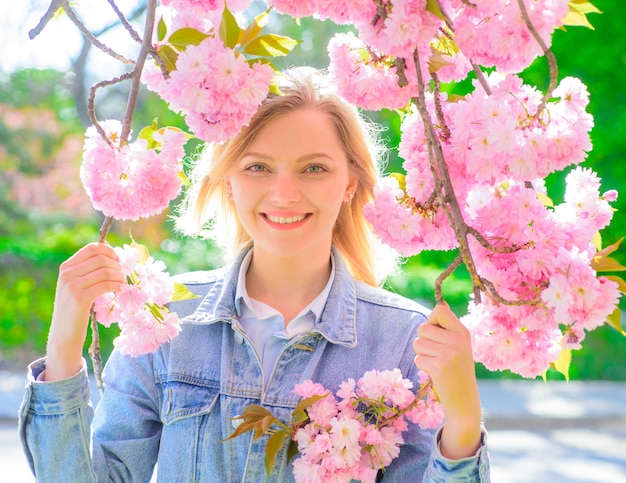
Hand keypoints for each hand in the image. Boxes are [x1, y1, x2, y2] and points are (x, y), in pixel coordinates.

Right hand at [45, 243, 123, 380]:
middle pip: (102, 258)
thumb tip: (113, 254)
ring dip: (119, 276)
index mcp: (66, 267)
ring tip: (122, 284)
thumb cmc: (75, 309)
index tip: (118, 261)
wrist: (64, 334)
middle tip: (122, 276)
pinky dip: (117, 285)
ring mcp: (72, 286)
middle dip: (117, 265)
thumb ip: (88, 271)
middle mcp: (67, 274)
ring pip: (106, 271)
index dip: (110, 252)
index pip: (93, 248)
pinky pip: (106, 285)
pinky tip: (119, 290)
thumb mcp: (77, 286)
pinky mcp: (80, 298)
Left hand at [412, 303, 481, 458]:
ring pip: (418, 343)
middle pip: (422, 328)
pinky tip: (436, 373)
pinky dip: (423, 366)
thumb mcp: (459, 345)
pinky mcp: (440, 367)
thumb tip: (441, 303)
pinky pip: (418, 359)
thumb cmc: (457, 370)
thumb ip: (448, 326)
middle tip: (436, 354)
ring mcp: (450, 354)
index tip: (437, 334)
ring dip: (422, 354)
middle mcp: (458, 340)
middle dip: (423, 341)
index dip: (431, 320)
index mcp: (463, 332)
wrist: (464, 400)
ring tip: (437, 363)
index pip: (439, 310)